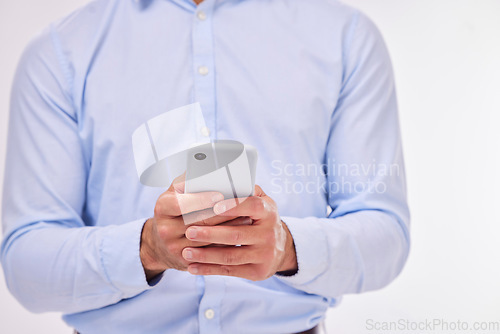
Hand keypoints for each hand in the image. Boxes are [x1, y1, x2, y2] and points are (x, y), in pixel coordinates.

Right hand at [140, 175, 250, 280]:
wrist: (160, 244)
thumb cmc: (176, 209)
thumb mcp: (176, 192)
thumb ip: (189, 178)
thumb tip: (207, 162)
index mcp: (162, 207)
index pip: (181, 204)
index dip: (201, 200)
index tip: (220, 195)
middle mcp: (165, 229)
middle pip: (198, 222)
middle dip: (223, 214)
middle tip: (244, 206)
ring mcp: (174, 248)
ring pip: (207, 240)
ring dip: (229, 229)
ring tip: (248, 219)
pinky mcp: (185, 262)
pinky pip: (210, 254)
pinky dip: (226, 245)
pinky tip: (239, 237)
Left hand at [182, 185, 297, 280]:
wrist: (278, 248)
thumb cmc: (259, 218)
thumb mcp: (259, 200)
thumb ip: (242, 189)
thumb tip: (216, 177)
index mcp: (269, 211)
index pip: (251, 205)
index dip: (233, 205)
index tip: (214, 205)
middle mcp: (269, 233)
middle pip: (236, 234)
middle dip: (210, 234)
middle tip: (188, 231)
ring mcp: (265, 254)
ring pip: (230, 256)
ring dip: (205, 255)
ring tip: (185, 252)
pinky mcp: (258, 272)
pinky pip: (230, 271)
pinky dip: (209, 270)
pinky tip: (193, 267)